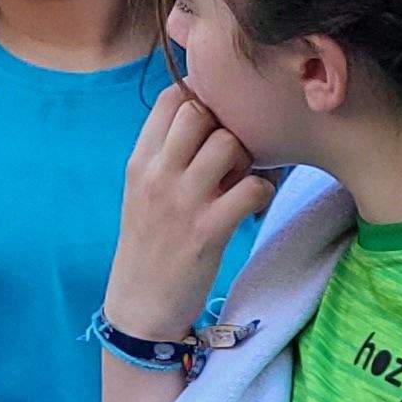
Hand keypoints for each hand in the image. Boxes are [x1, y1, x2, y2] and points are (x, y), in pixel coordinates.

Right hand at [108, 86, 274, 339]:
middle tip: (232, 151)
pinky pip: (252, 188)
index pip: (170, 100)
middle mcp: (157, 175)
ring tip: (242, 178)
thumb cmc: (149, 243)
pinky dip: (261, 192)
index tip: (215, 117)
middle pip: (199, 112)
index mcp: (139, 162)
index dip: (200, 97)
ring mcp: (182, 202)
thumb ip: (166, 154)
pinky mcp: (208, 230)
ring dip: (246, 157)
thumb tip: (205, 116)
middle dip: (225, 123)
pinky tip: (252, 205)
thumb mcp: (142, 191)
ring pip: (229, 144)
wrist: (140, 304)